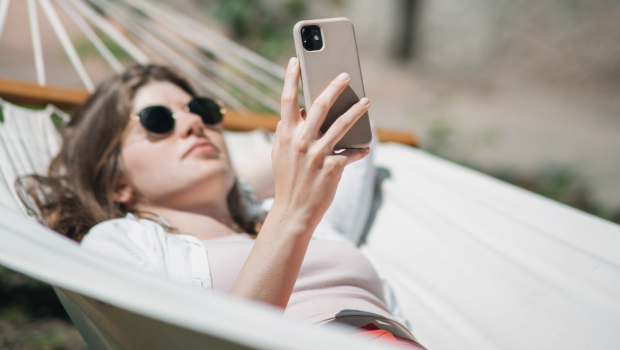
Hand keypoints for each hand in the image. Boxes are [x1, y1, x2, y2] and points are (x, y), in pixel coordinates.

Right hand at [271, 57, 369, 228]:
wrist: (293, 211)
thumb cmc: (288, 180)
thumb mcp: (281, 154)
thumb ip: (287, 132)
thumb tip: (298, 113)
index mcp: (286, 135)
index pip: (287, 100)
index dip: (291, 78)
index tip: (295, 61)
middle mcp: (301, 142)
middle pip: (320, 105)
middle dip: (334, 86)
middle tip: (346, 74)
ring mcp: (318, 155)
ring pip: (342, 125)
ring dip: (356, 111)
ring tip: (366, 102)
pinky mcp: (333, 168)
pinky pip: (351, 152)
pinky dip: (360, 150)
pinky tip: (365, 147)